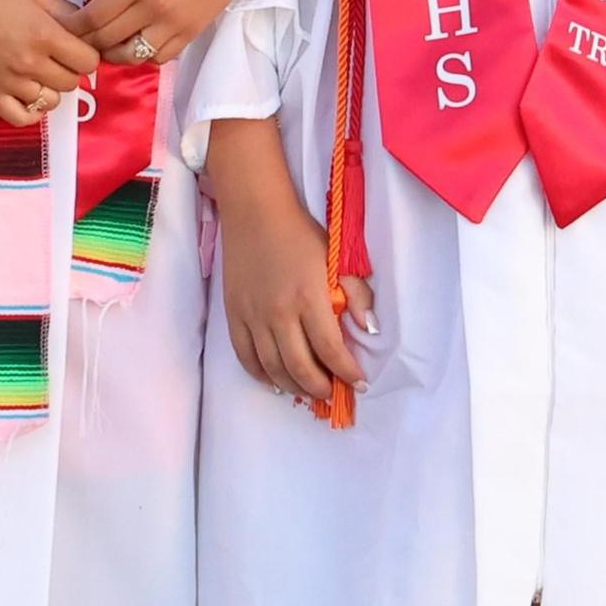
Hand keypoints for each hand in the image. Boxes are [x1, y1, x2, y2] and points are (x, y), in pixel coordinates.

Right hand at [0, 0, 100, 126]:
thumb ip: (62, 9)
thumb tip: (86, 24)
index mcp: (44, 34)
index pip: (88, 61)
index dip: (86, 52)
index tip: (77, 46)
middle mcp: (31, 63)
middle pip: (71, 82)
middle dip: (69, 69)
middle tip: (57, 56)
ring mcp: (10, 83)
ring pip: (50, 101)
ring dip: (50, 88)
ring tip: (39, 73)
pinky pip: (22, 118)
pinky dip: (32, 111)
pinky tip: (29, 95)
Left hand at [71, 0, 267, 68]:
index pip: (92, 18)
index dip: (73, 26)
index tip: (64, 24)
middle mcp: (153, 8)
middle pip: (106, 39)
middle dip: (85, 40)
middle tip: (77, 35)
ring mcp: (173, 25)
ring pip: (130, 56)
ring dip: (112, 52)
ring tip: (105, 41)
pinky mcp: (190, 34)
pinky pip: (158, 57)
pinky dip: (141, 55)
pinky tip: (136, 42)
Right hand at [207, 117, 375, 404]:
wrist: (255, 212)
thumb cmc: (301, 233)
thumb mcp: (336, 257)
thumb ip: (357, 293)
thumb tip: (371, 330)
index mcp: (308, 298)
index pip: (331, 350)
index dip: (348, 373)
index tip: (360, 383)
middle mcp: (279, 313)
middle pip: (301, 368)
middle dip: (322, 388)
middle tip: (335, 392)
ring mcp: (253, 317)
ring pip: (273, 369)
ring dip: (294, 387)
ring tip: (310, 390)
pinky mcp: (235, 316)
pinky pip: (246, 358)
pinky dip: (262, 376)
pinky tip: (276, 382)